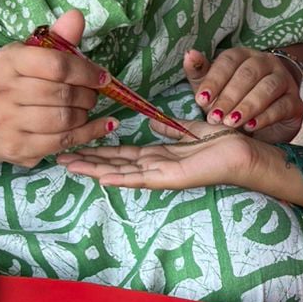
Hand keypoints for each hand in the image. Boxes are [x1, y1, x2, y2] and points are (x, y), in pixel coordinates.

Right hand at [0, 9, 111, 166]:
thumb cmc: (15, 84)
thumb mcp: (30, 56)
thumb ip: (57, 38)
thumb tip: (77, 16)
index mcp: (8, 61)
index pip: (56, 65)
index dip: (86, 71)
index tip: (102, 77)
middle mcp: (2, 91)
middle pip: (62, 94)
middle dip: (87, 94)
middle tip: (93, 94)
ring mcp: (8, 122)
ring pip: (64, 120)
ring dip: (85, 114)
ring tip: (87, 108)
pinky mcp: (18, 148)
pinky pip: (63, 141)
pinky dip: (90, 133)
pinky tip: (103, 125)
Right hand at [58, 129, 267, 190]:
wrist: (243, 152)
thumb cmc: (222, 142)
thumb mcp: (190, 130)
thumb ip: (169, 129)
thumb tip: (151, 122)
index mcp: (159, 156)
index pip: (122, 154)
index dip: (99, 151)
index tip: (77, 145)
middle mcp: (155, 167)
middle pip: (114, 164)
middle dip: (87, 161)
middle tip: (59, 157)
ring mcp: (161, 175)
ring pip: (121, 172)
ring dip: (95, 170)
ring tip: (69, 165)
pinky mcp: (170, 179)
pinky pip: (141, 179)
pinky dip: (121, 178)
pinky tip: (101, 178)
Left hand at [183, 46, 302, 143]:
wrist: (266, 123)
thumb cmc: (234, 102)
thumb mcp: (214, 89)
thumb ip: (201, 73)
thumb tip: (189, 55)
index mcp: (244, 56)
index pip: (229, 61)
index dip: (215, 79)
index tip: (201, 99)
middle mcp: (266, 63)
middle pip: (249, 73)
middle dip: (229, 96)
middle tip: (215, 117)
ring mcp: (284, 81)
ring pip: (267, 88)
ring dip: (247, 106)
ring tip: (231, 122)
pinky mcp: (295, 103)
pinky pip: (282, 106)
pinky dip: (265, 117)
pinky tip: (251, 127)